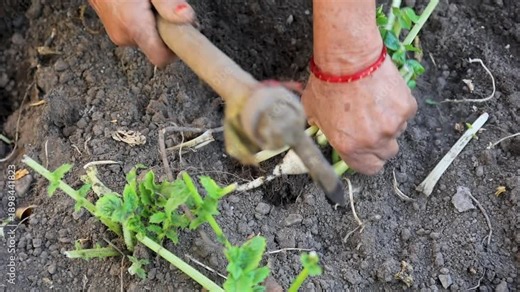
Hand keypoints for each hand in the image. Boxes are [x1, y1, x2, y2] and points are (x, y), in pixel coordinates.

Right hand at [89, 0, 194, 66]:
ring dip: (155, 25)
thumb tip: (186, 18)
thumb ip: (168, 3)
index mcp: (134, 26)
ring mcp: (117, 34)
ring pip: (148, 38)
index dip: (176, 49)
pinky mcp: (115, 30)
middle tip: (167, 9)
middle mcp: (124, 36)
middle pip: (157, 47)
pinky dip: (144, 22)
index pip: (161, 57)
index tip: (183, 34)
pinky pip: (137, 31)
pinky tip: (141, 5)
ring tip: (152, 4)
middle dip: (167, 31)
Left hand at [301, 54, 416, 174]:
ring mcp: (393, 125)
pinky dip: (398, 106)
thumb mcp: (313, 113)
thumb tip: (323, 132)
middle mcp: (374, 141)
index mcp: (350, 147)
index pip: (369, 169)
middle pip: (387, 153)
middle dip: (380, 142)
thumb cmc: (328, 84)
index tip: (365, 151)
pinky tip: (383, 93)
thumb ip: (322, 130)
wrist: (349, 59)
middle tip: (370, 125)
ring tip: (374, 103)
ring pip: (397, 132)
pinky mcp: (407, 107)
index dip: (368, 160)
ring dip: (389, 122)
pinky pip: (406, 114)